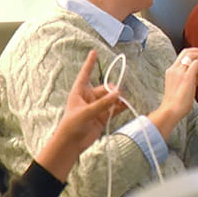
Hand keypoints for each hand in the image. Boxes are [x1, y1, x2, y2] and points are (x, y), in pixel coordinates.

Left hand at [35, 50, 124, 181]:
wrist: (71, 144)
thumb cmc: (71, 126)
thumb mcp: (86, 113)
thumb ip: (102, 103)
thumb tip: (118, 93)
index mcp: (80, 92)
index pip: (86, 74)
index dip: (90, 63)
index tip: (94, 52)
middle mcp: (89, 97)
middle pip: (104, 88)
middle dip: (112, 90)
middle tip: (118, 95)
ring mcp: (97, 107)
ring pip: (111, 98)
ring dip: (118, 99)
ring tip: (123, 101)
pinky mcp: (103, 116)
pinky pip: (114, 108)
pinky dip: (120, 106)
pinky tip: (126, 105)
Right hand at [150, 49, 197, 137]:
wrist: (171, 111)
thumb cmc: (177, 103)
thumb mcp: (183, 87)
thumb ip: (191, 78)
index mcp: (171, 71)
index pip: (182, 55)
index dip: (193, 54)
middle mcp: (174, 69)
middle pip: (186, 51)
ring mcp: (180, 72)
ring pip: (192, 54)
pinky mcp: (187, 77)